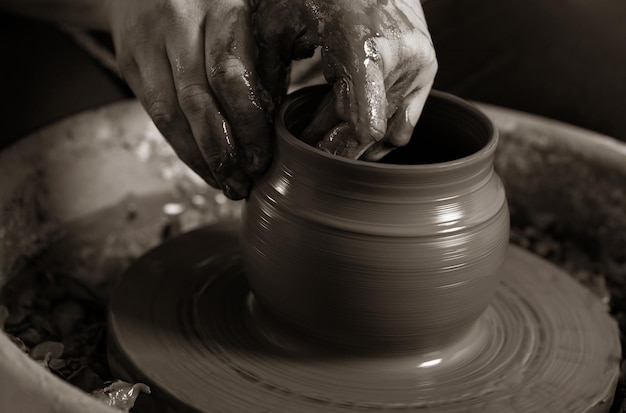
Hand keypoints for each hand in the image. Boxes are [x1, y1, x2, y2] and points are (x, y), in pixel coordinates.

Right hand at [108, 0, 272, 198]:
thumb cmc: (212, 6)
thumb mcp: (244, 17)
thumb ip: (258, 61)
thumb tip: (273, 127)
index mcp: (220, 8)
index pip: (230, 74)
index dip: (246, 123)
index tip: (261, 157)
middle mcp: (178, 22)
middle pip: (196, 99)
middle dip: (221, 150)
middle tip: (243, 183)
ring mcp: (147, 43)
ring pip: (169, 114)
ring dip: (199, 158)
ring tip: (224, 184)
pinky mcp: (129, 63)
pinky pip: (155, 114)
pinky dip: (181, 146)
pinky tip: (202, 166)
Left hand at [252, 0, 436, 159]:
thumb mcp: (278, 21)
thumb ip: (266, 72)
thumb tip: (258, 124)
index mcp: (364, 41)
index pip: (365, 115)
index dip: (341, 147)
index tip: (315, 159)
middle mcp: (401, 56)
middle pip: (368, 132)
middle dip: (333, 148)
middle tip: (301, 150)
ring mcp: (419, 67)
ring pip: (385, 134)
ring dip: (351, 141)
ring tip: (319, 133)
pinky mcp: (426, 74)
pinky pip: (402, 127)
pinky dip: (375, 134)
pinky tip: (348, 127)